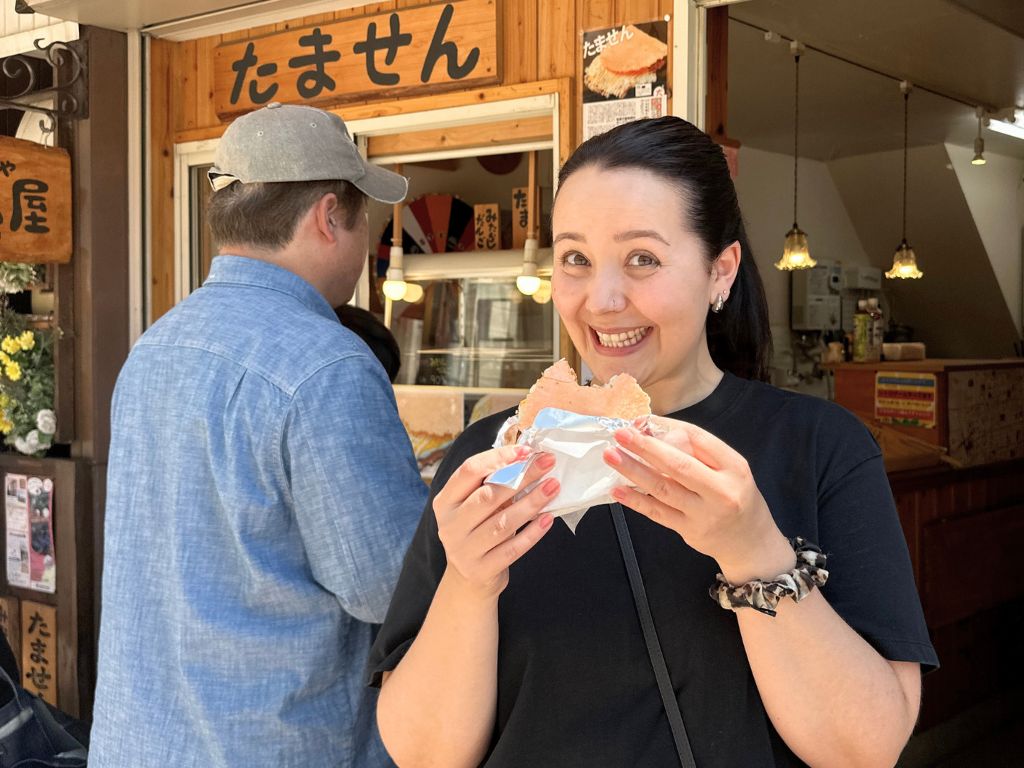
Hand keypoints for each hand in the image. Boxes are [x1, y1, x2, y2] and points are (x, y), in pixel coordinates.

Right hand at [434, 446, 558, 599]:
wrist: (468, 578)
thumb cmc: (477, 530)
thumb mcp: (475, 507)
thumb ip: (492, 485)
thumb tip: (528, 459)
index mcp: (445, 501)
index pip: (469, 471)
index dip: (498, 457)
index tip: (526, 450)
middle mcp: (450, 525)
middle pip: (488, 495)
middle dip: (522, 476)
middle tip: (548, 463)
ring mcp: (464, 550)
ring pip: (502, 523)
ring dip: (531, 503)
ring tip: (553, 487)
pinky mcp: (481, 570)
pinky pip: (512, 549)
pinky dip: (532, 533)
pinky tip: (548, 519)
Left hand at [603, 417, 793, 582]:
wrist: (750, 542)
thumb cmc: (735, 497)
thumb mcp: (730, 470)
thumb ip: (700, 452)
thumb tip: (655, 431)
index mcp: (734, 467)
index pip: (698, 439)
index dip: (668, 427)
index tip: (642, 420)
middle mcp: (721, 491)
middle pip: (678, 464)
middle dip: (645, 447)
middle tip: (620, 434)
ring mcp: (704, 514)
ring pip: (663, 488)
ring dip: (633, 470)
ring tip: (611, 456)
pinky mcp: (689, 530)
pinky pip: (657, 512)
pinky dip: (635, 500)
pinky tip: (617, 489)